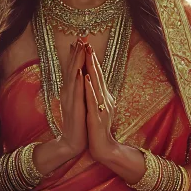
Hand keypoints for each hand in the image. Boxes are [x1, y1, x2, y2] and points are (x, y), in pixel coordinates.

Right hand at [58, 39, 87, 157]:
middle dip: (77, 52)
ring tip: (80, 48)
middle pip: (72, 68)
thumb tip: (81, 75)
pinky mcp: (75, 109)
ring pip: (73, 76)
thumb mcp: (77, 102)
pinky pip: (77, 93)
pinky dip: (78, 82)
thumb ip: (78, 89)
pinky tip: (81, 72)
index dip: (75, 53)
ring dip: (77, 61)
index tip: (79, 38)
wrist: (72, 141)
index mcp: (70, 90)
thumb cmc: (77, 121)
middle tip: (81, 36)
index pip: (72, 68)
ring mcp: (70, 99)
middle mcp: (68, 92)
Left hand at [83, 43, 119, 162]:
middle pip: (98, 75)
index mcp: (103, 97)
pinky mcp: (97, 116)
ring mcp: (102, 107)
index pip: (97, 75)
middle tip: (87, 42)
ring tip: (88, 54)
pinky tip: (86, 78)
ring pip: (96, 84)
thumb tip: (93, 82)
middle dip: (92, 58)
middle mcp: (104, 99)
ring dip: (92, 68)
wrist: (103, 148)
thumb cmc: (98, 128)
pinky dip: (89, 88)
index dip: (92, 60)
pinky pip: (92, 99)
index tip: (85, 45)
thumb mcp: (97, 108)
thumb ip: (97, 95)